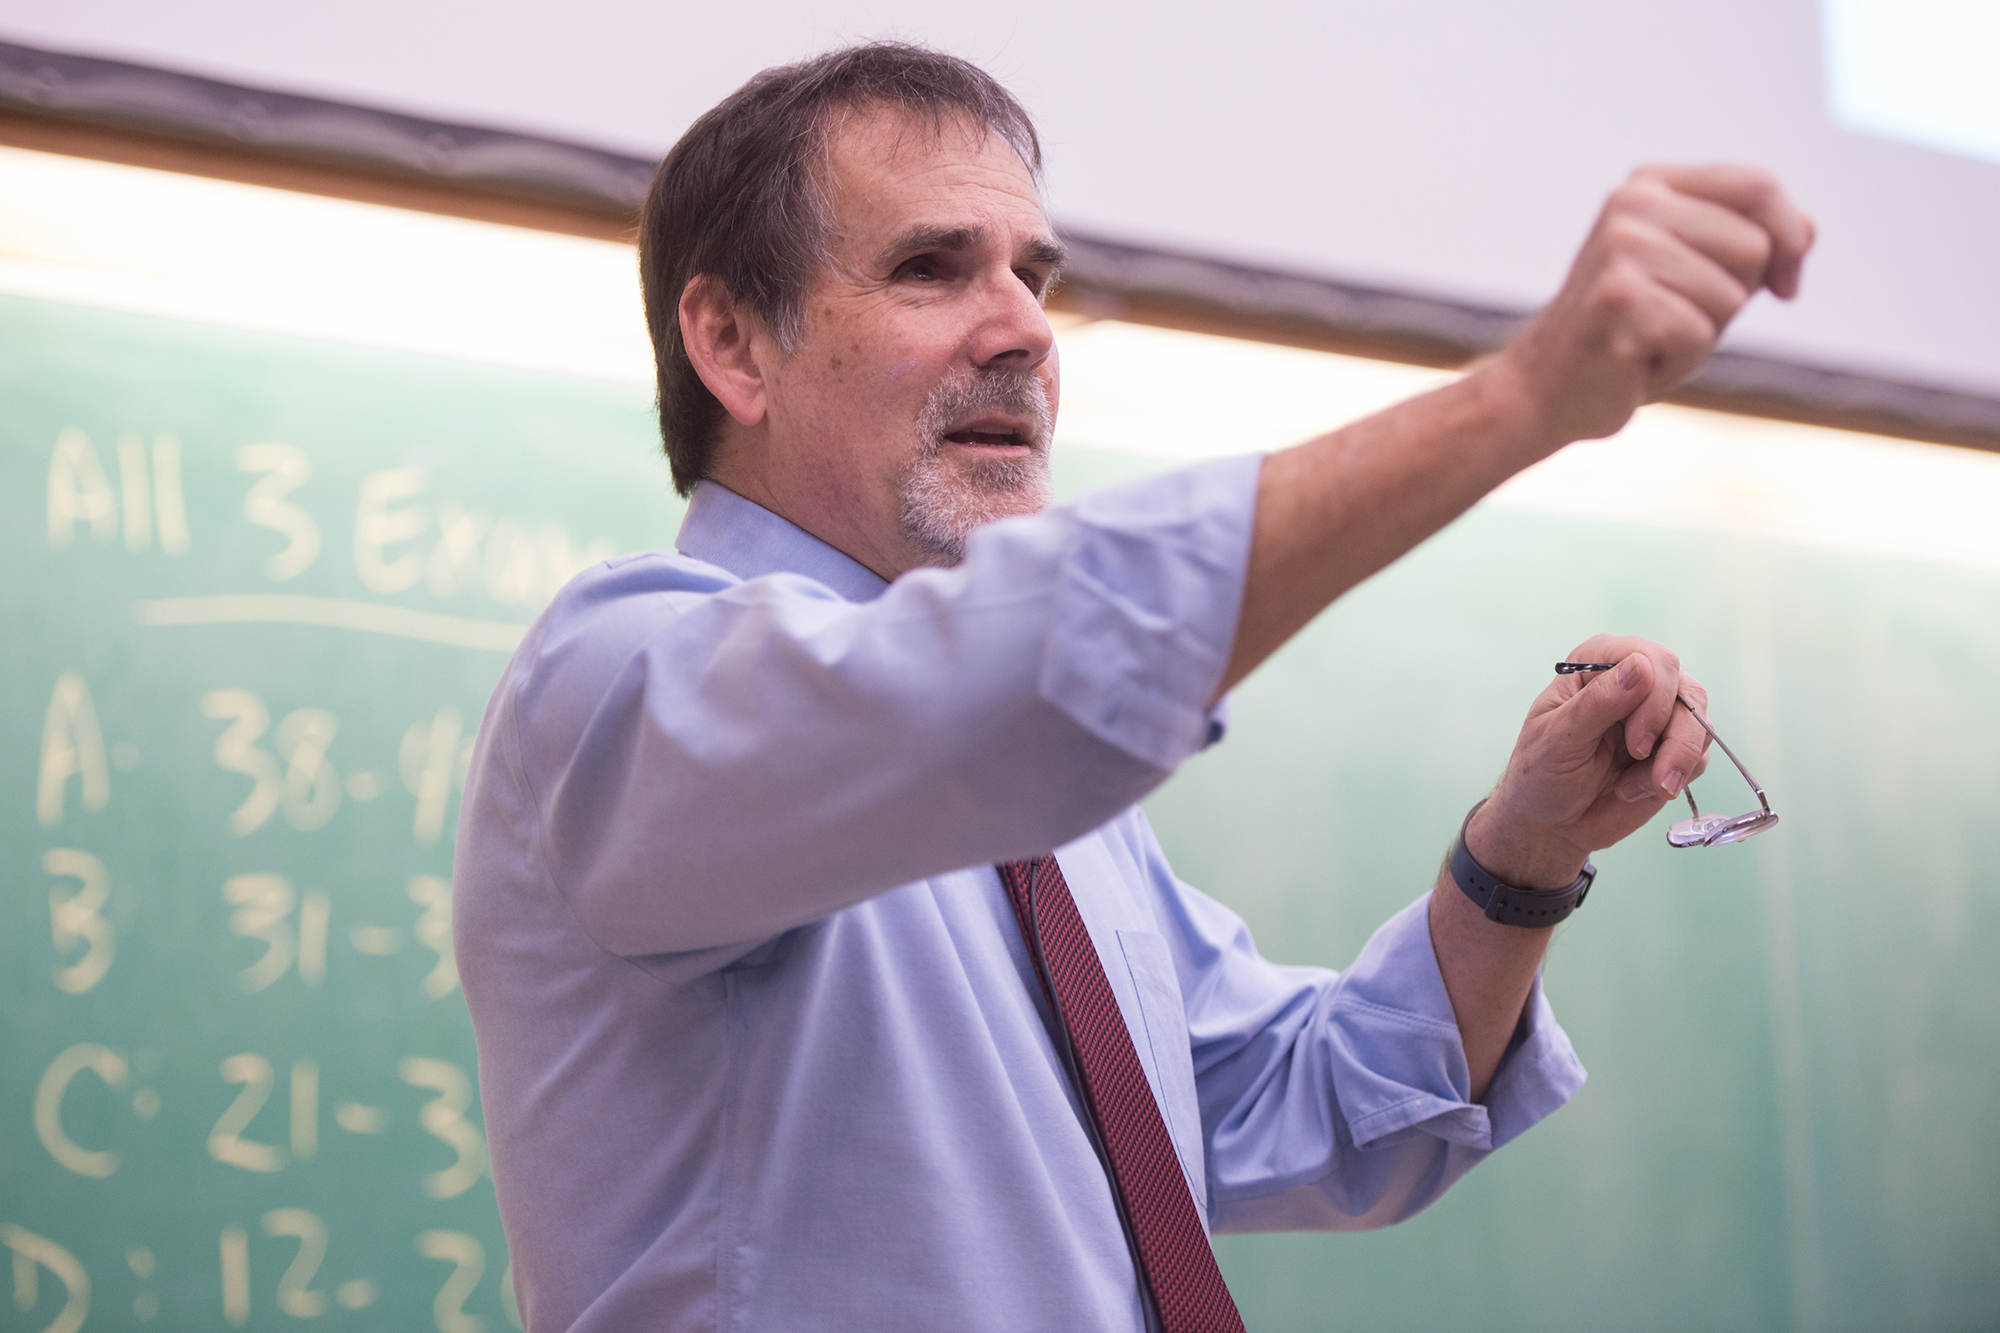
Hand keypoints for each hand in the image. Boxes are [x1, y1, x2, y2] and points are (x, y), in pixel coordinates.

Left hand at [1466, 635, 1712, 888]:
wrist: (1552, 824)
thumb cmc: (1541, 774)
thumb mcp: (1558, 739)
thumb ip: (1598, 703)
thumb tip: (1642, 666)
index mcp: (1597, 664)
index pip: (1649, 656)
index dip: (1654, 696)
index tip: (1636, 743)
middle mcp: (1634, 682)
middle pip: (1686, 689)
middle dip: (1673, 736)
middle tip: (1638, 763)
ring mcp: (1658, 716)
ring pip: (1699, 723)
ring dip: (1676, 761)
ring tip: (1632, 788)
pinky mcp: (1673, 749)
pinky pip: (1699, 756)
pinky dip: (1673, 778)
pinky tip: (1633, 791)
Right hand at [1486, 164, 1815, 444]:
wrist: (1549, 388)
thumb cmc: (1633, 333)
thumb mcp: (1700, 277)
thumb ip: (1752, 245)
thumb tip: (1807, 232)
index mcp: (1650, 186)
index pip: (1757, 186)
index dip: (1790, 238)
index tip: (1786, 285)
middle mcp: (1632, 205)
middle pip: (1755, 245)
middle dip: (1737, 295)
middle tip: (1679, 316)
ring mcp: (1621, 249)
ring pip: (1732, 294)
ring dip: (1705, 332)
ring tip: (1654, 337)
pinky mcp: (1617, 298)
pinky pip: (1699, 333)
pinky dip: (1680, 359)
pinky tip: (1637, 357)